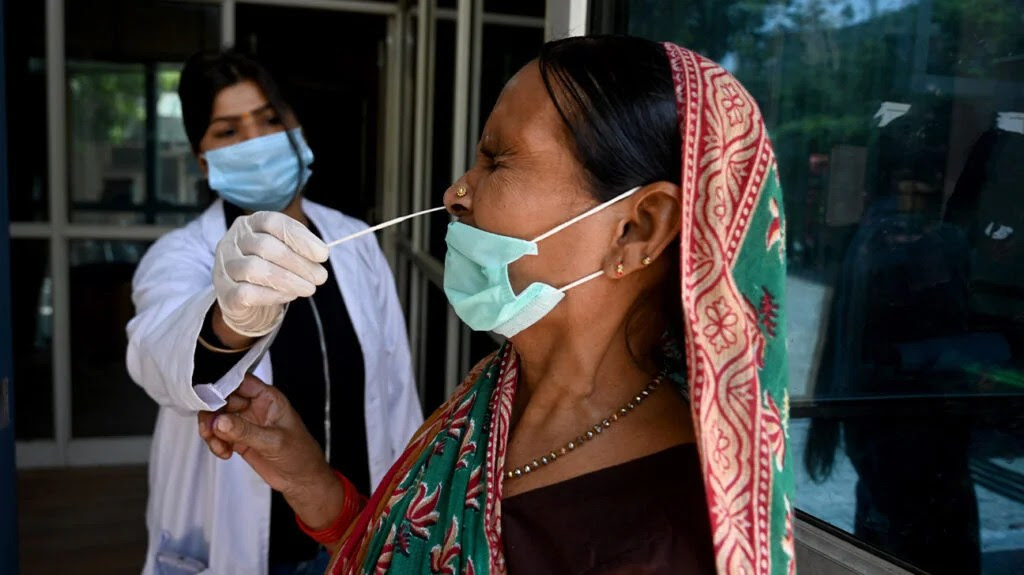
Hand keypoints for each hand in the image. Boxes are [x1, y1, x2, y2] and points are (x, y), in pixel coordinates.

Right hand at [198, 375, 331, 495]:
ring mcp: (246, 422)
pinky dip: (215, 443)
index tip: (207, 399)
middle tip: (210, 429)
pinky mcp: (239, 438)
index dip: (221, 386)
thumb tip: (220, 422)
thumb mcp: (274, 441)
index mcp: (268, 397)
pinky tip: (225, 453)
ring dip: (211, 430)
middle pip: (222, 398)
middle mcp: (255, 406)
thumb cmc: (300, 454)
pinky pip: (218, 434)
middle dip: (212, 413)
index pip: (240, 381)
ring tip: (219, 445)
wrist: (301, 479)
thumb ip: (246, 431)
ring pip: (217, 417)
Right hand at [213, 211, 328, 337]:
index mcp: (250, 224)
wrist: (243, 301)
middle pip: (266, 246)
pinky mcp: (224, 293)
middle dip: (299, 263)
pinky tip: (289, 296)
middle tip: (320, 277)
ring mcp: (224, 266)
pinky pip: (246, 292)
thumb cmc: (269, 268)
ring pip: (255, 269)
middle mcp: (232, 241)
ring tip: (309, 288)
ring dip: (288, 280)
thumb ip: (299, 249)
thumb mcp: (283, 251)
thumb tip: (320, 254)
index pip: (273, 223)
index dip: (300, 238)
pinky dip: (272, 295)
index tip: (323, 254)